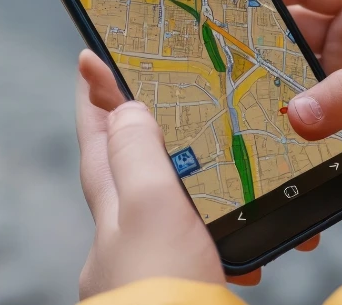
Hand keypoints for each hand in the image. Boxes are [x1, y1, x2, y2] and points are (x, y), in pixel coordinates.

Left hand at [76, 51, 222, 298]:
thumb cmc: (163, 291)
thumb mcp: (150, 210)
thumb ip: (139, 156)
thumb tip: (125, 106)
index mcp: (114, 213)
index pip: (98, 141)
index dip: (96, 99)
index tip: (90, 60)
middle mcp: (125, 242)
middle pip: (130, 174)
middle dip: (144, 136)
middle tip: (160, 99)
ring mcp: (154, 270)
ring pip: (173, 214)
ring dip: (196, 185)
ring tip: (222, 163)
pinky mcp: (185, 294)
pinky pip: (206, 254)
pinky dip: (228, 240)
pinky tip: (252, 243)